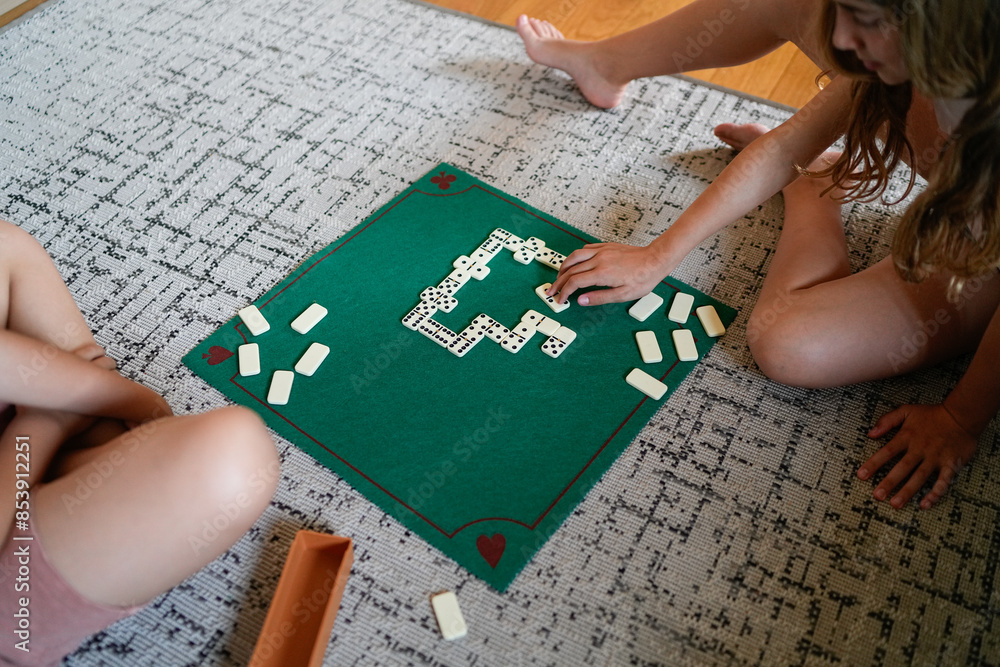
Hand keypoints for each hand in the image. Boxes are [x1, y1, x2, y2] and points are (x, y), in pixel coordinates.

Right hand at [547, 243, 667, 305]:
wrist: (655, 259)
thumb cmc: (642, 278)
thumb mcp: (623, 295)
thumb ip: (599, 297)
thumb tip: (581, 300)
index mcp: (602, 273)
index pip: (575, 282)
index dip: (564, 292)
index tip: (560, 299)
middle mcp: (598, 260)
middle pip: (571, 270)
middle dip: (559, 281)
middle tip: (552, 291)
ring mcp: (601, 251)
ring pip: (575, 256)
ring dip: (564, 266)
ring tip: (559, 276)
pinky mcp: (606, 246)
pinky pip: (585, 249)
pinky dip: (576, 256)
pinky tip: (575, 263)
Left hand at [858, 404, 977, 509]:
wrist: (962, 416)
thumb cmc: (932, 414)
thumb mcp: (906, 411)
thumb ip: (886, 421)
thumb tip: (870, 434)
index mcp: (907, 436)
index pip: (887, 452)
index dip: (874, 464)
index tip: (861, 476)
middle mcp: (920, 449)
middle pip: (902, 468)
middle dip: (889, 482)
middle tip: (878, 496)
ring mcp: (936, 458)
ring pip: (920, 477)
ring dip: (908, 491)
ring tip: (896, 504)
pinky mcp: (951, 464)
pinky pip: (943, 481)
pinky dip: (935, 493)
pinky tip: (925, 504)